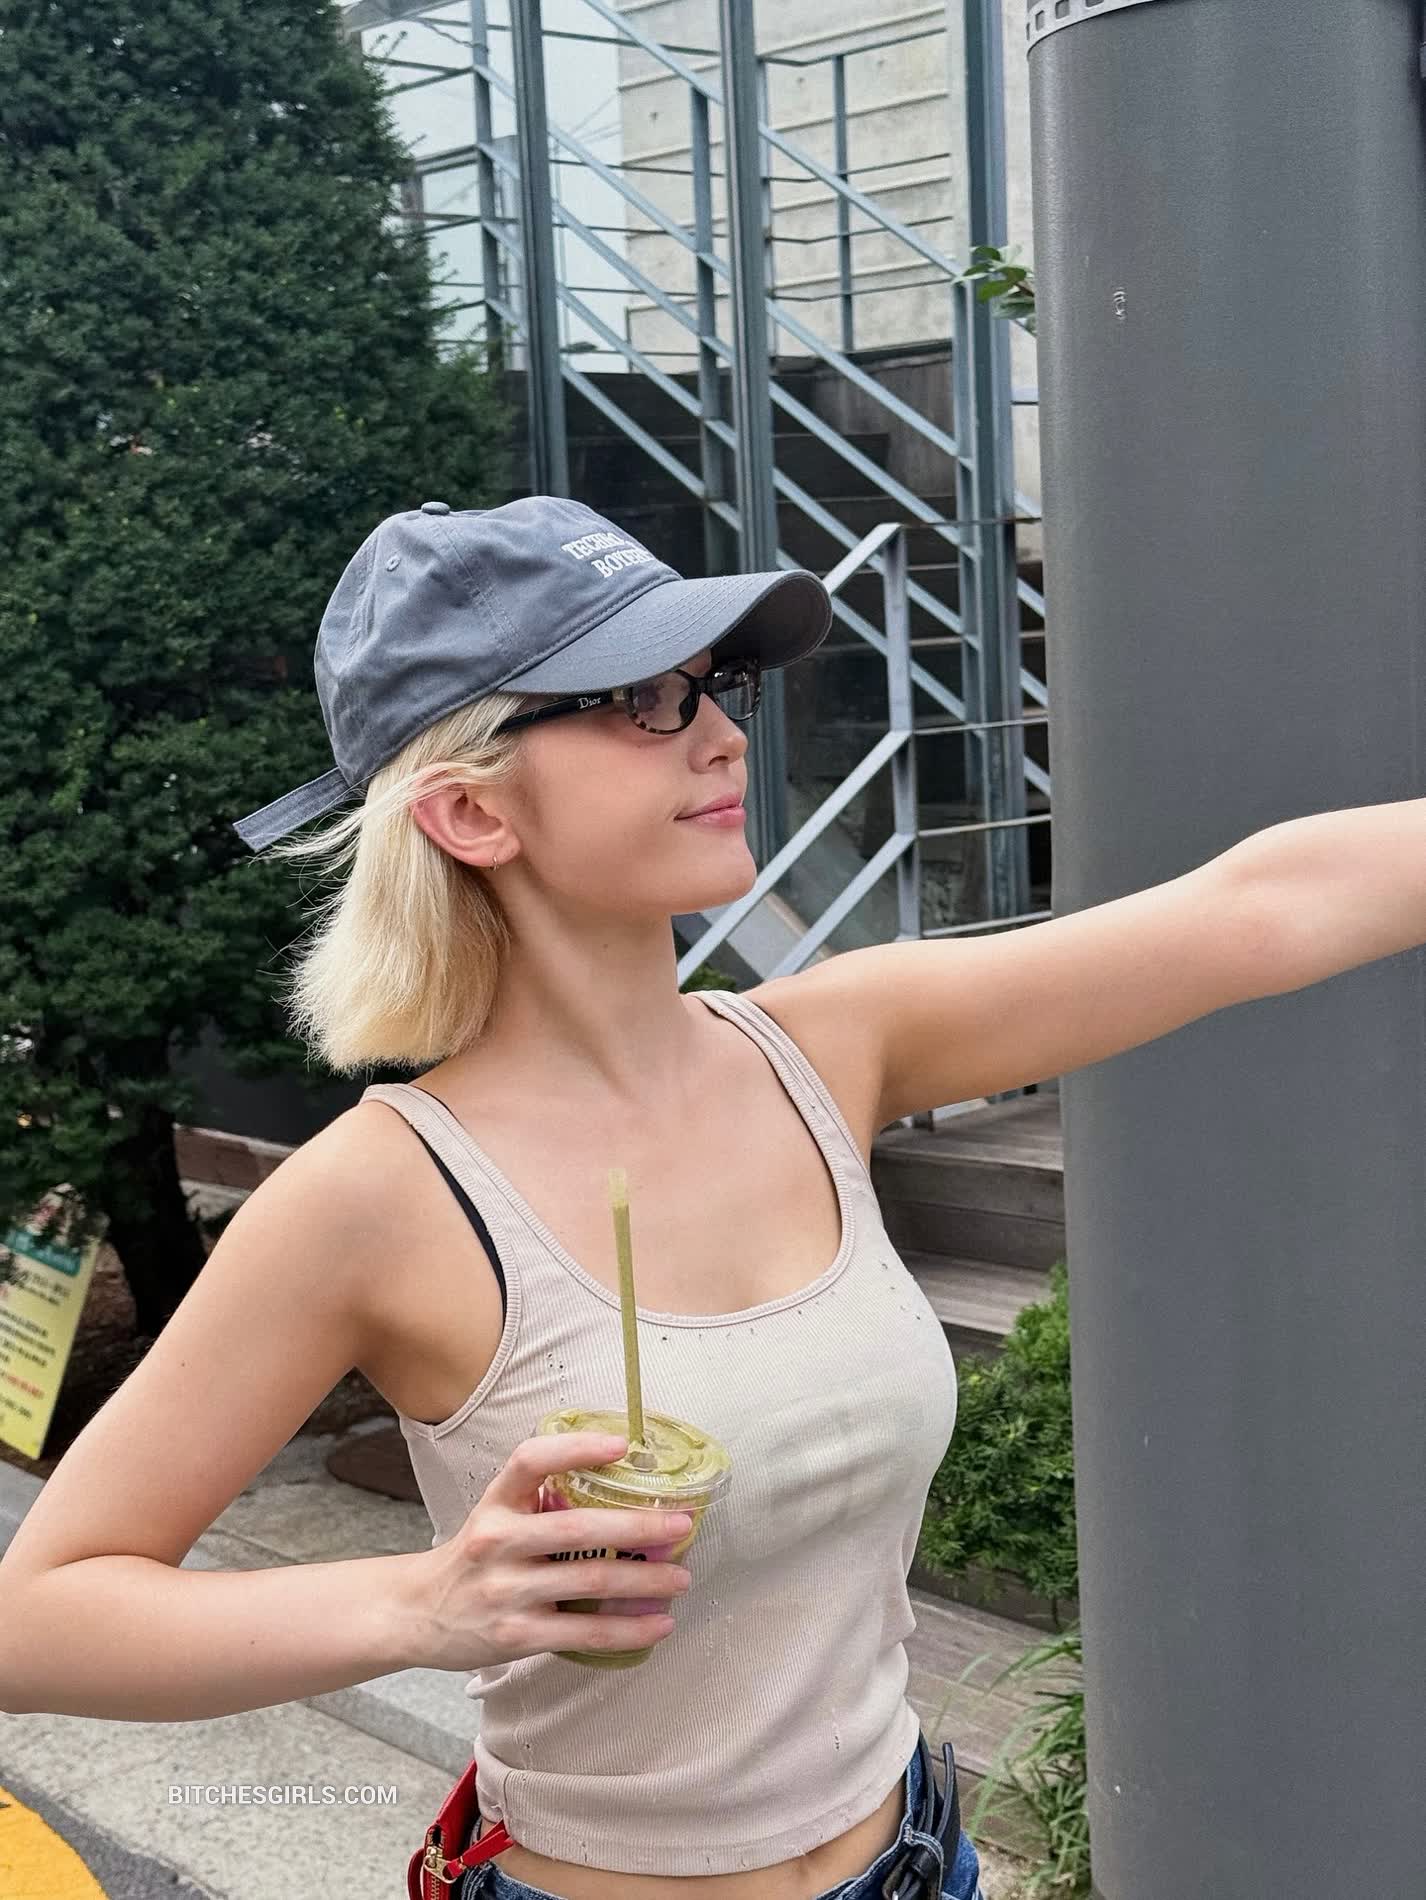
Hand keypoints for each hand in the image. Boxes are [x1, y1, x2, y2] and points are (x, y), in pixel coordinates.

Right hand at [398, 1432, 693, 1670]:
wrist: (417, 1613)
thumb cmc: (472, 1559)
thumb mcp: (493, 1515)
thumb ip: (540, 1501)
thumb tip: (618, 1490)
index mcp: (495, 1504)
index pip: (530, 1461)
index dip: (577, 1449)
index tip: (621, 1446)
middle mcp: (498, 1541)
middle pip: (579, 1527)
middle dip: (639, 1526)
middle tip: (681, 1524)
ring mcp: (506, 1590)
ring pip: (590, 1580)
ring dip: (646, 1580)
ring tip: (681, 1577)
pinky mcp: (516, 1635)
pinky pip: (584, 1632)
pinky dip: (627, 1629)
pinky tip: (658, 1624)